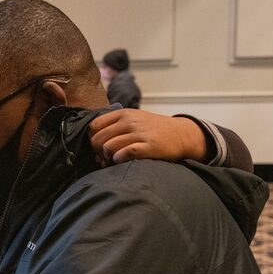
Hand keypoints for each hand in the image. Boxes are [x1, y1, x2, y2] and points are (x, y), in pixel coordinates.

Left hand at [89, 110, 206, 165]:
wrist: (180, 134)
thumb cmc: (152, 129)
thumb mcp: (133, 119)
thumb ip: (113, 125)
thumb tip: (93, 142)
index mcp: (123, 113)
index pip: (94, 125)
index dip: (92, 138)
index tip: (99, 146)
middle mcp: (130, 121)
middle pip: (97, 139)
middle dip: (97, 152)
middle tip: (104, 157)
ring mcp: (139, 133)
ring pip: (108, 147)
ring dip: (107, 158)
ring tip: (113, 160)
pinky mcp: (148, 146)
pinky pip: (125, 153)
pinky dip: (119, 159)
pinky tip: (122, 160)